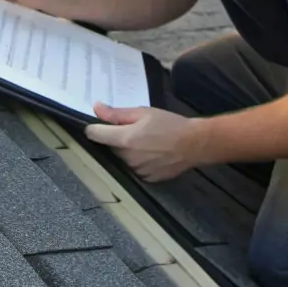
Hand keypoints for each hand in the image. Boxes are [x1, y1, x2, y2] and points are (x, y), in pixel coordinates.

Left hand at [84, 104, 206, 182]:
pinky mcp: (146, 178)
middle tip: (134, 129)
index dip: (93, 128)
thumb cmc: (170, 124)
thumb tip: (96, 108)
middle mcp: (127, 158)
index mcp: (125, 139)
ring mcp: (136, 171)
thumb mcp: (143, 112)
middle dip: (116, 138)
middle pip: (110, 146)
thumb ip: (117, 113)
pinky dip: (139, 161)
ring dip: (128, 150)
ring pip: (122, 158)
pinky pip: (134, 168)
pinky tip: (152, 153)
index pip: (94, 135)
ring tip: (147, 141)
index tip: (98, 124)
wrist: (194, 144)